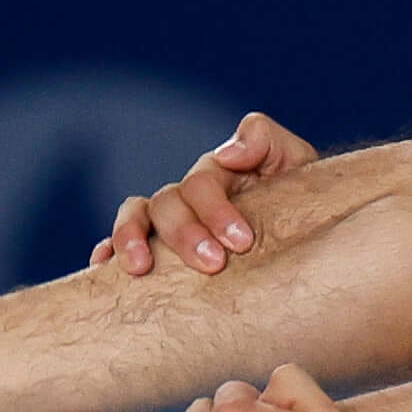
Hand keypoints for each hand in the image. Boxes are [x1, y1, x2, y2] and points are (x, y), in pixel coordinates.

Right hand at [91, 112, 319, 275]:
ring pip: (136, 216)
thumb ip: (267, 142)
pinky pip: (119, 243)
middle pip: (168, 201)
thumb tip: (228, 153)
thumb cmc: (303, 203)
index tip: (242, 243)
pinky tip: (104, 268)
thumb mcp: (296, 163)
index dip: (216, 210)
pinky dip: (107, 250)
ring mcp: (169, 220)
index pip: (203, 181)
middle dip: (185, 233)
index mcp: (221, 172)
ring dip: (130, 238)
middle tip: (213, 264)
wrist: (307, 239)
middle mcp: (189, 194)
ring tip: (139, 269)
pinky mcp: (156, 249)